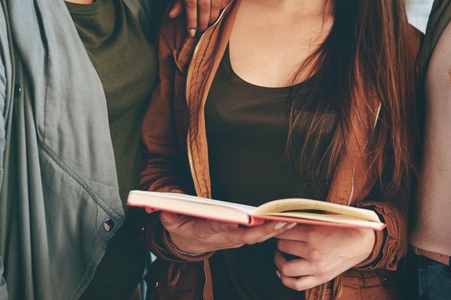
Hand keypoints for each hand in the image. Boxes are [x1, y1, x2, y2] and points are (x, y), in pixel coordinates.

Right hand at [160, 211, 293, 254]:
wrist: (188, 244)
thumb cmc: (182, 228)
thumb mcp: (171, 221)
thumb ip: (169, 214)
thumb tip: (160, 206)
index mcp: (206, 232)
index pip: (217, 228)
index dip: (226, 225)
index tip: (237, 220)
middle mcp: (223, 238)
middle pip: (245, 236)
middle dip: (263, 229)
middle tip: (278, 220)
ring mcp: (234, 240)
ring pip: (257, 237)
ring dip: (274, 230)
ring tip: (291, 219)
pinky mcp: (241, 238)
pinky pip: (260, 236)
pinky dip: (274, 230)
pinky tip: (288, 222)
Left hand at [168, 0, 230, 35]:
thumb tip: (172, 16)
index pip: (190, 4)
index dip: (191, 20)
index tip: (191, 32)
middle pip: (204, 6)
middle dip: (203, 22)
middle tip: (200, 31)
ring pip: (216, 3)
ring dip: (213, 17)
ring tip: (208, 25)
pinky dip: (222, 7)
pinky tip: (217, 13)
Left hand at [273, 224, 375, 290]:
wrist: (361, 243)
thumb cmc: (344, 229)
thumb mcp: (324, 219)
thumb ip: (305, 220)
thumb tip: (286, 219)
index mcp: (313, 232)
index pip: (284, 231)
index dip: (279, 229)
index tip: (280, 228)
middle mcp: (313, 251)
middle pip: (282, 247)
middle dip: (279, 242)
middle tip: (282, 240)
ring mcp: (316, 267)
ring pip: (285, 268)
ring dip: (279, 261)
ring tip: (280, 256)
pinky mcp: (320, 278)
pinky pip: (297, 284)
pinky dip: (286, 280)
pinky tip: (284, 272)